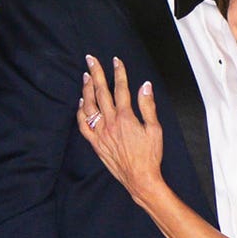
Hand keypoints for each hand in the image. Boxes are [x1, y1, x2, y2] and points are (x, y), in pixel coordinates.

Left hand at [76, 54, 164, 202]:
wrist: (139, 178)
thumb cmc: (150, 155)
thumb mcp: (155, 129)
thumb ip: (148, 106)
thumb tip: (145, 86)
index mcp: (125, 117)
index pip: (121, 89)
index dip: (118, 72)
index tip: (116, 60)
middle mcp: (110, 123)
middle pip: (101, 92)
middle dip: (96, 73)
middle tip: (90, 59)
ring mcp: (100, 133)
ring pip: (89, 106)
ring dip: (86, 89)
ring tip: (86, 76)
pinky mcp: (96, 143)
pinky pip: (83, 125)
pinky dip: (81, 111)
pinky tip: (81, 102)